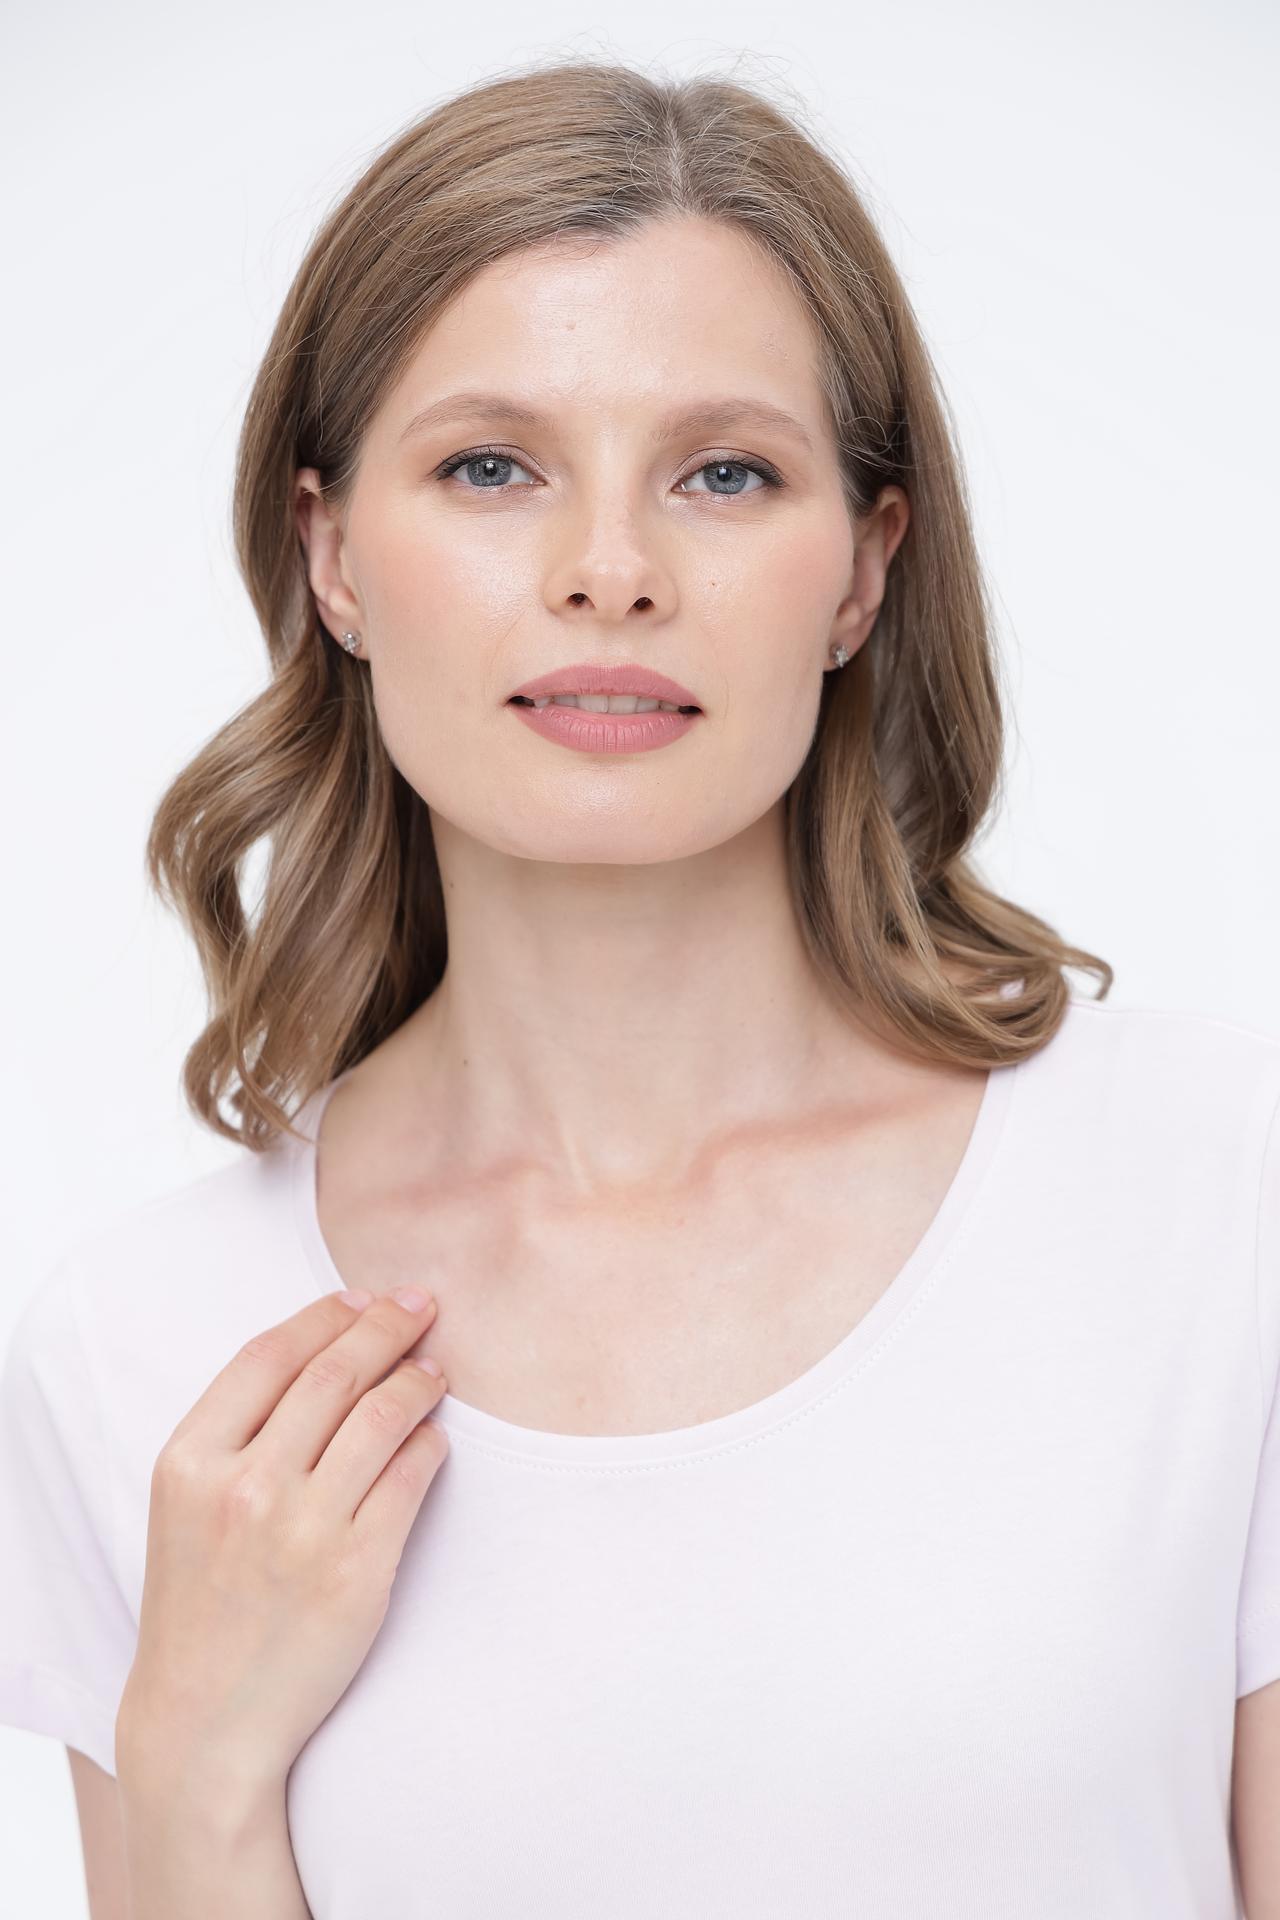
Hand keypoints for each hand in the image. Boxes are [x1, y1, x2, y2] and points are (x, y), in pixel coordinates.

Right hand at [117, 1286, 448, 1790]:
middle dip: (387, 1325)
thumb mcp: (186, 1503)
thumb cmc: (200, 1600)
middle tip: (422, 1306)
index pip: (270, 1354)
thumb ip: (238, 1430)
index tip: (363, 1297)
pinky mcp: (357, 1571)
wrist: (204, 1720)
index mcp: (190, 1462)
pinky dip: (430, 1443)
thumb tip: (329, 1347)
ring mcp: (303, 1530)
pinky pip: (412, 1477)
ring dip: (418, 1379)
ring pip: (382, 1416)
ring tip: (434, 1369)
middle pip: (334, 1373)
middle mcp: (244, 1488)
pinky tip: (434, 1434)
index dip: (325, 1314)